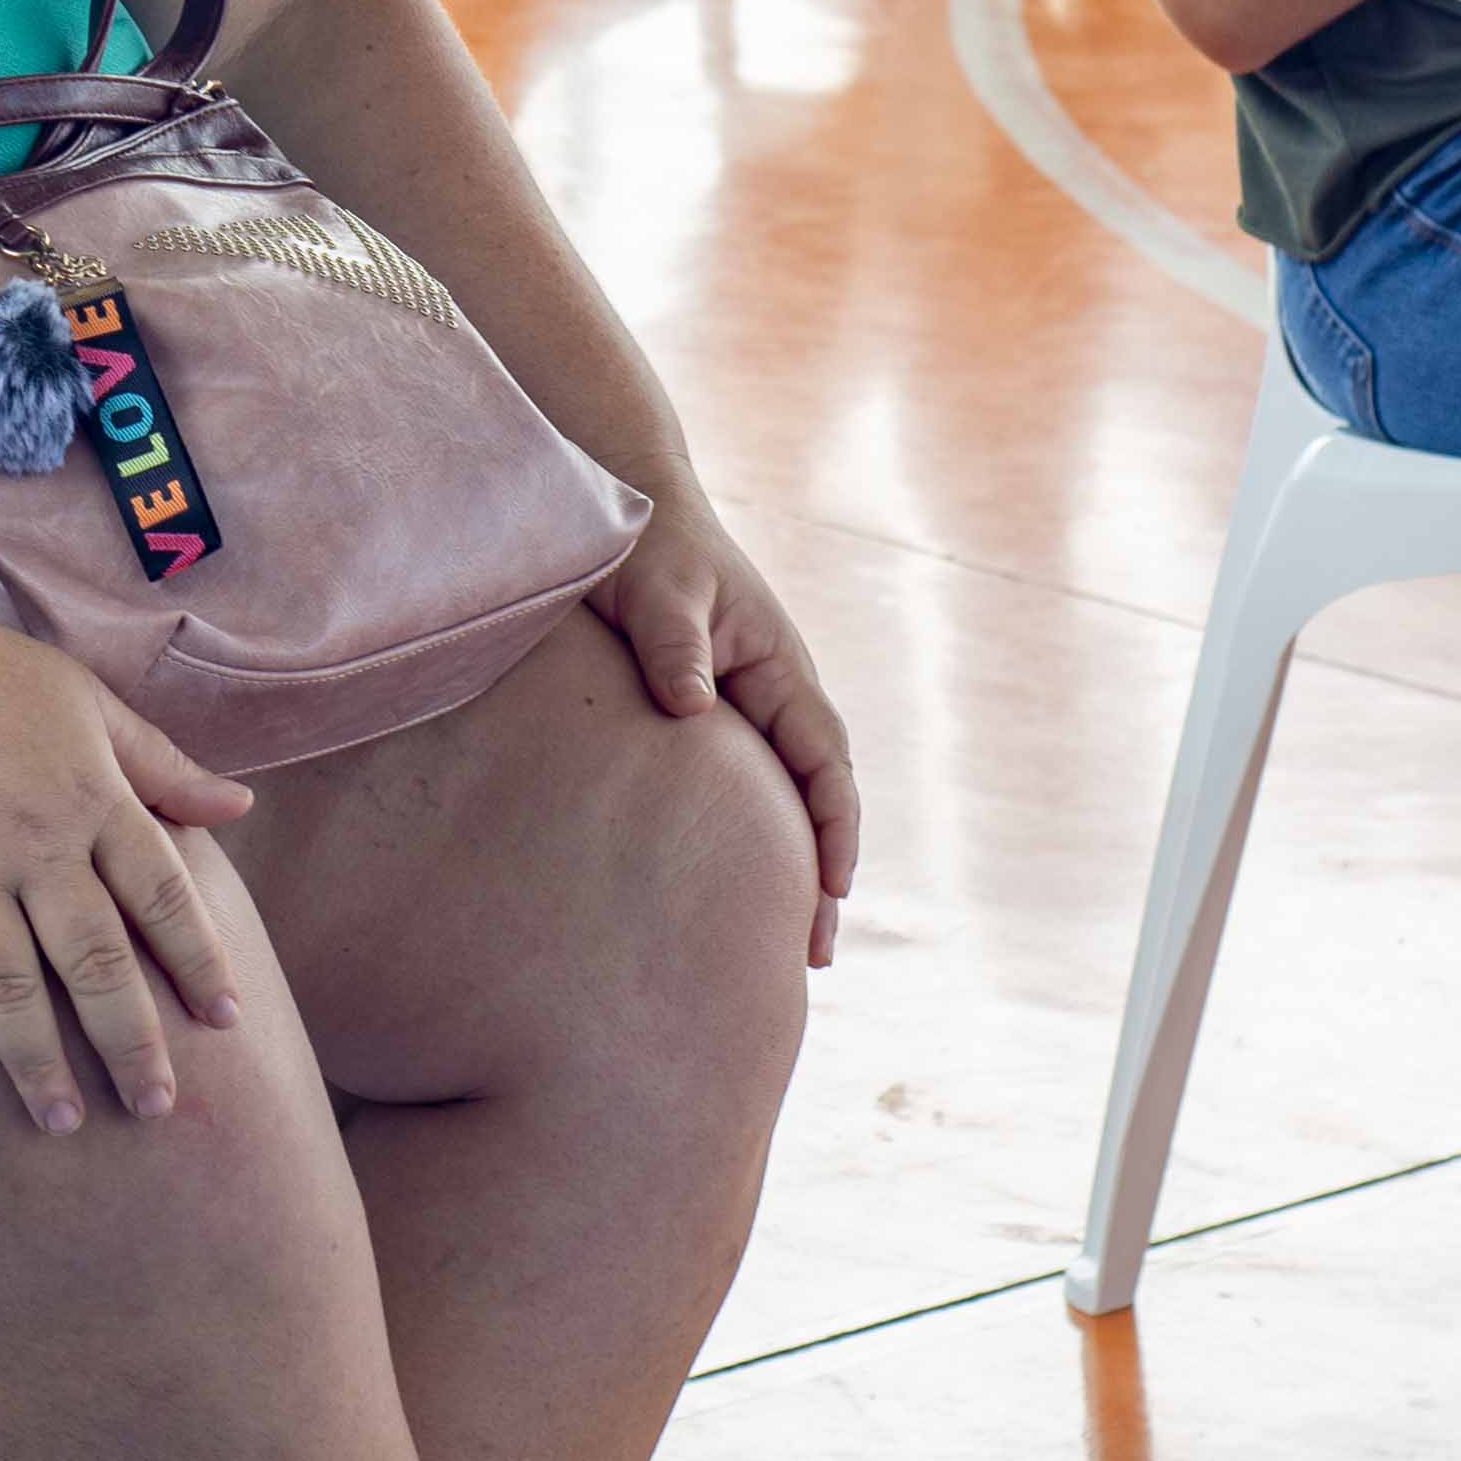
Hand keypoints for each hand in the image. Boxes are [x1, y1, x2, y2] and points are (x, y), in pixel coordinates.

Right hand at [0, 602, 253, 1130]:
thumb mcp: (90, 704)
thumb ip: (164, 765)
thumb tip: (241, 807)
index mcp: (93, 800)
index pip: (163, 898)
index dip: (201, 962)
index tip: (227, 1022)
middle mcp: (35, 844)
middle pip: (96, 960)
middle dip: (131, 1041)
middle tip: (156, 1109)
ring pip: (8, 983)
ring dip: (36, 1060)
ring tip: (61, 1123)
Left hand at [584, 487, 856, 966]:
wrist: (627, 506)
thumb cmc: (643, 545)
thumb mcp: (658, 590)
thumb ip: (673, 644)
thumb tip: (693, 709)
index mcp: (778, 665)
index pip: (824, 758)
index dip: (833, 825)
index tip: (832, 889)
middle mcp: (774, 692)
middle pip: (816, 794)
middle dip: (823, 871)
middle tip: (813, 953)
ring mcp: (746, 706)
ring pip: (784, 797)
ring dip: (792, 864)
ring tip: (785, 944)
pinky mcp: (711, 714)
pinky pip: (745, 786)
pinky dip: (751, 836)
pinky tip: (728, 883)